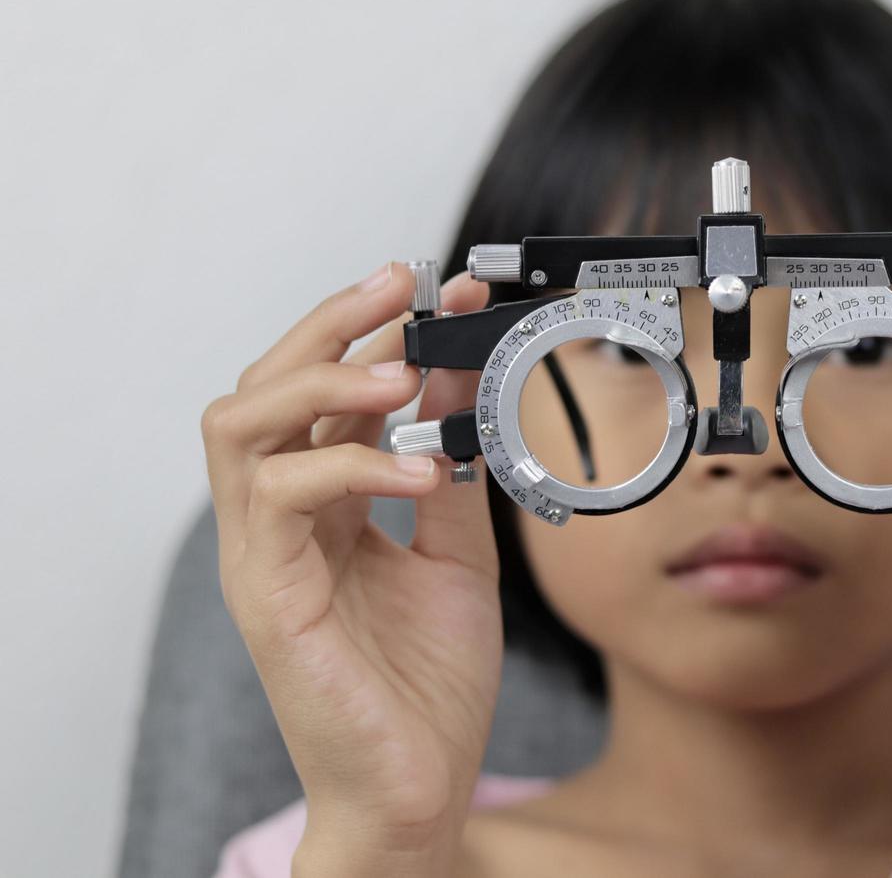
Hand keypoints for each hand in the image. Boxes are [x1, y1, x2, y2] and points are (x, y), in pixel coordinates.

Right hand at [200, 263, 499, 872]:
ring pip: (244, 425)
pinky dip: (352, 464)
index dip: (378, 333)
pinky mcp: (266, 596)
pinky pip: (283, 498)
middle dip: (331, 322)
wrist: (417, 787)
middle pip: (266, 386)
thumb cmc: (426, 684)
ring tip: (403, 368)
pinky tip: (422, 469)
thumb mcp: (459, 556)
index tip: (442, 289)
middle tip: (402, 284)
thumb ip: (455, 473)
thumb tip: (468, 388)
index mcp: (324, 508)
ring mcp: (264, 556)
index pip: (327, 394)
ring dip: (324, 378)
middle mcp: (282, 521)